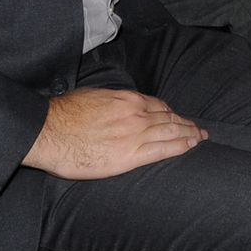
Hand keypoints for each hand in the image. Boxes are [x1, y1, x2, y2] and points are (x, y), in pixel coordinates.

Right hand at [22, 88, 205, 179]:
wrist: (50, 131)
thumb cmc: (64, 114)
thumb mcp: (93, 96)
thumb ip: (111, 101)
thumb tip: (114, 105)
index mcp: (127, 100)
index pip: (158, 105)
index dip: (171, 112)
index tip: (178, 117)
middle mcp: (137, 114)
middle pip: (169, 118)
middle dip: (186, 123)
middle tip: (199, 129)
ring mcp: (135, 133)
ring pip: (171, 131)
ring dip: (190, 134)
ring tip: (200, 137)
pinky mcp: (130, 155)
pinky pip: (163, 149)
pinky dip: (181, 146)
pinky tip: (191, 145)